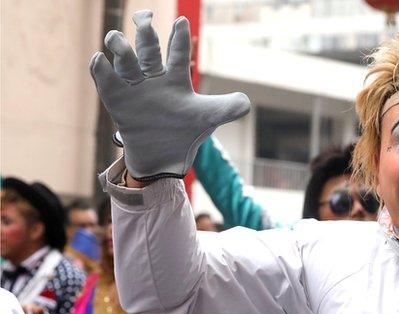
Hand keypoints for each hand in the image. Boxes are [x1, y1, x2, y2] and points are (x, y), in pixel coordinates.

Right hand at [89, 11, 249, 180]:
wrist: (163, 157)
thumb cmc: (186, 133)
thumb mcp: (208, 118)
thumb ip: (226, 108)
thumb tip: (246, 102)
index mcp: (176, 79)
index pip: (178, 54)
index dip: (179, 38)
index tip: (182, 22)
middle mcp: (153, 78)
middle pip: (147, 49)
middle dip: (144, 31)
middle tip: (145, 18)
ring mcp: (132, 88)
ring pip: (123, 59)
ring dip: (119, 46)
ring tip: (118, 41)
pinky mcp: (116, 101)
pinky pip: (105, 80)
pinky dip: (100, 69)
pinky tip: (100, 60)